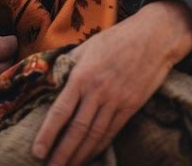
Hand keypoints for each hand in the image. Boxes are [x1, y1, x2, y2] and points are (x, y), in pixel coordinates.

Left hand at [32, 0, 191, 165]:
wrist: (153, 37)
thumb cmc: (117, 38)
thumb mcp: (87, 45)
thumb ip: (68, 64)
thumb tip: (51, 79)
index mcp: (82, 74)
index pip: (61, 110)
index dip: (48, 133)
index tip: (37, 152)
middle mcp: (97, 91)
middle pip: (77, 130)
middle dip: (62, 154)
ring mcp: (116, 101)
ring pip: (94, 135)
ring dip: (80, 155)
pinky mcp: (131, 106)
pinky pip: (112, 131)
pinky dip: (100, 147)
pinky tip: (90, 156)